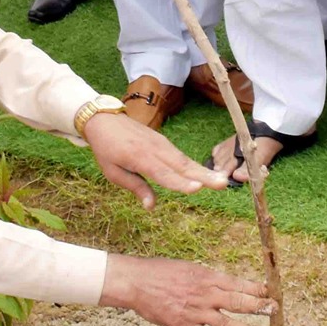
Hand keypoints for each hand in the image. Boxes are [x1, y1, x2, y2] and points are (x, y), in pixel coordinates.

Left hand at [81, 109, 231, 207]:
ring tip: (221, 181)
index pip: (163, 174)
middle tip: (222, 184)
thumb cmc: (106, 149)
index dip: (180, 182)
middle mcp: (154, 149)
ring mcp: (161, 143)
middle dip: (203, 175)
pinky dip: (194, 165)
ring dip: (203, 171)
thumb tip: (151, 206)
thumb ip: (135, 187)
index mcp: (139, 158)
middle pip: (181, 165)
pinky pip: (180, 156)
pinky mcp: (164, 141)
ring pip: (184, 160)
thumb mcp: (113, 172)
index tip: (197, 188)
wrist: (104, 119)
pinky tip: (206, 174)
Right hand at [99, 253, 271, 325]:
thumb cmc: (161, 272)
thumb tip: (224, 284)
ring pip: (227, 323)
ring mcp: (196, 312)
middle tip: (276, 312)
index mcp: (207, 277)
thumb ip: (207, 278)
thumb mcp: (189, 269)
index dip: (255, 289)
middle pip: (238, 301)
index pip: (238, 283)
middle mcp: (206, 294)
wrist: (137, 282)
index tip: (270, 292)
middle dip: (259, 307)